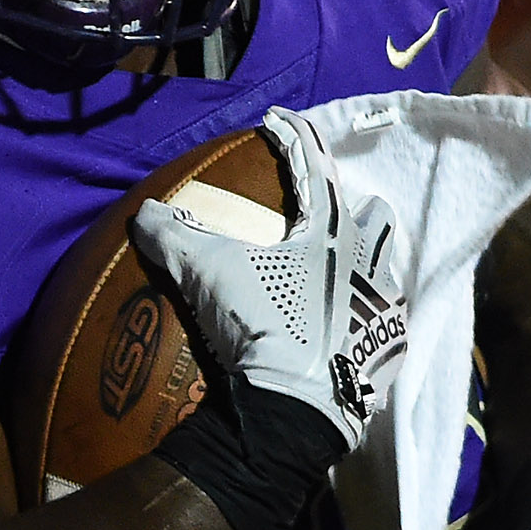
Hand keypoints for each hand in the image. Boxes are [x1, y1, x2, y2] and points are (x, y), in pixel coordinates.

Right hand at [131, 105, 408, 449]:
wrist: (297, 409)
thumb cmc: (263, 325)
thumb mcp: (208, 273)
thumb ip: (174, 236)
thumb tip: (144, 214)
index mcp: (333, 232)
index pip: (313, 167)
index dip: (292, 139)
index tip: (278, 120)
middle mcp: (371, 263)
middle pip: (373, 216)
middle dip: (352, 206)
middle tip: (321, 212)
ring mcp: (384, 310)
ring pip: (385, 269)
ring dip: (363, 264)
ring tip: (334, 273)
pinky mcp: (386, 354)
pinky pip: (382, 324)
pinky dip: (362, 318)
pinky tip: (339, 330)